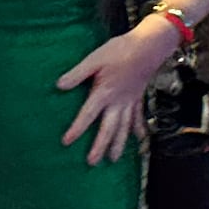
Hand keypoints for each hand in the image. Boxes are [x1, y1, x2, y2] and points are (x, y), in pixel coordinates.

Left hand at [53, 13, 186, 163]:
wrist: (149, 46)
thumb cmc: (120, 50)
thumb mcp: (94, 59)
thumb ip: (77, 74)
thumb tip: (59, 85)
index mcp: (104, 93)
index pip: (87, 115)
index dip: (76, 129)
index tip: (67, 142)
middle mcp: (118, 102)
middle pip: (108, 128)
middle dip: (100, 146)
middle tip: (93, 162)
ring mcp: (130, 101)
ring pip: (124, 128)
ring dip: (119, 144)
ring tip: (114, 160)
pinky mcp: (138, 98)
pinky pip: (138, 118)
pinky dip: (139, 129)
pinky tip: (140, 139)